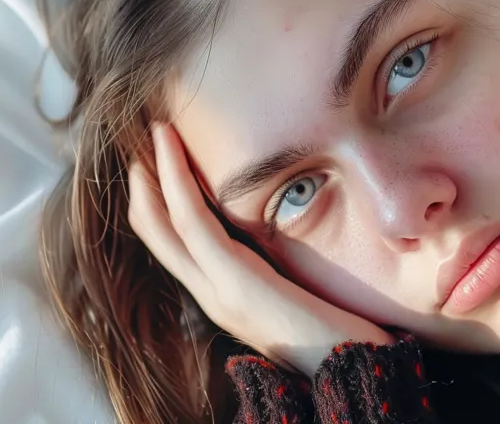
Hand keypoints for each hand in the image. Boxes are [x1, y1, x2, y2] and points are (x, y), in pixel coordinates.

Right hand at [127, 122, 393, 376]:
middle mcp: (210, 295)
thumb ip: (276, 270)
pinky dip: (176, 180)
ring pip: (164, 222)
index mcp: (223, 295)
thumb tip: (276, 236)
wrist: (356, 370)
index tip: (157, 159)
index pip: (172, 244)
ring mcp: (217, 291)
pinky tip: (172, 149)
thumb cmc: (338, 332)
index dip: (155, 200)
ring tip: (156, 129)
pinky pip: (193, 223)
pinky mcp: (235, 282)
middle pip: (154, 232)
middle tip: (143, 136)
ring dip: (155, 171)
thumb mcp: (296, 292)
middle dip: (144, 182)